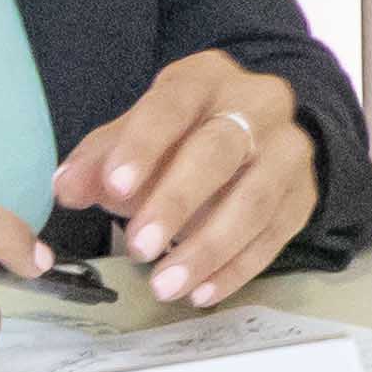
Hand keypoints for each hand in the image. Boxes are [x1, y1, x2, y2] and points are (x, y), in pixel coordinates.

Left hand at [59, 51, 318, 306]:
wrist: (257, 134)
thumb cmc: (183, 135)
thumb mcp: (136, 135)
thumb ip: (100, 161)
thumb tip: (68, 189)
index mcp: (206, 79)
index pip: (173, 106)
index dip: (144, 146)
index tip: (113, 188)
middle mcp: (257, 105)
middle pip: (220, 151)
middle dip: (177, 201)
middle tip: (138, 247)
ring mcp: (288, 150)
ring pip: (255, 199)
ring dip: (208, 248)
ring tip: (165, 285)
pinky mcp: (303, 194)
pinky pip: (275, 235)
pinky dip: (237, 268)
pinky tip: (202, 292)